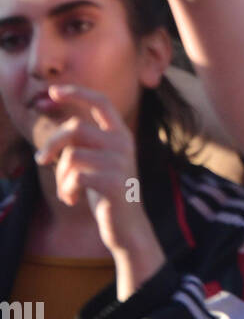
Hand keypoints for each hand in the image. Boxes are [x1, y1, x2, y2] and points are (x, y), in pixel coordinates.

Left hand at [34, 85, 161, 259]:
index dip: (77, 93)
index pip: (100, 102)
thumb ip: (85, 145)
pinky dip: (66, 190)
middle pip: (75, 128)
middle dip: (52, 143)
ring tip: (66, 191)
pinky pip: (76, 177)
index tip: (54, 91)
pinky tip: (72, 200)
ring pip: (72, 155)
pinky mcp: (115, 183)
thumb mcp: (99, 162)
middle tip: (40, 160)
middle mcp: (123, 142)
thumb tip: (56, 139)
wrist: (127, 226)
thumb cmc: (106, 191)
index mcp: (120, 133)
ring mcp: (121, 162)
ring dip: (60, 176)